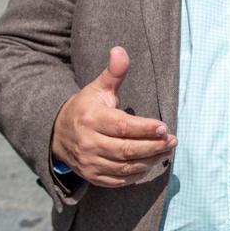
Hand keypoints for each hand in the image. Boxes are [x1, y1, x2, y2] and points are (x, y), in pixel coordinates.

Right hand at [50, 46, 176, 187]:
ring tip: (166, 151)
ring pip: (124, 167)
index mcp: (92, 119)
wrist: (57, 133)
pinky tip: (150, 164)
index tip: (164, 127)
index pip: (122, 127)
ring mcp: (89, 162)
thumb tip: (120, 50)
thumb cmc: (86, 107)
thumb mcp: (98, 88)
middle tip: (172, 140)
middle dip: (153, 146)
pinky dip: (136, 175)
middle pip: (126, 150)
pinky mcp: (91, 176)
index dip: (145, 129)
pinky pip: (118, 180)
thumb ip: (113, 72)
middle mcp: (89, 143)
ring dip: (149, 161)